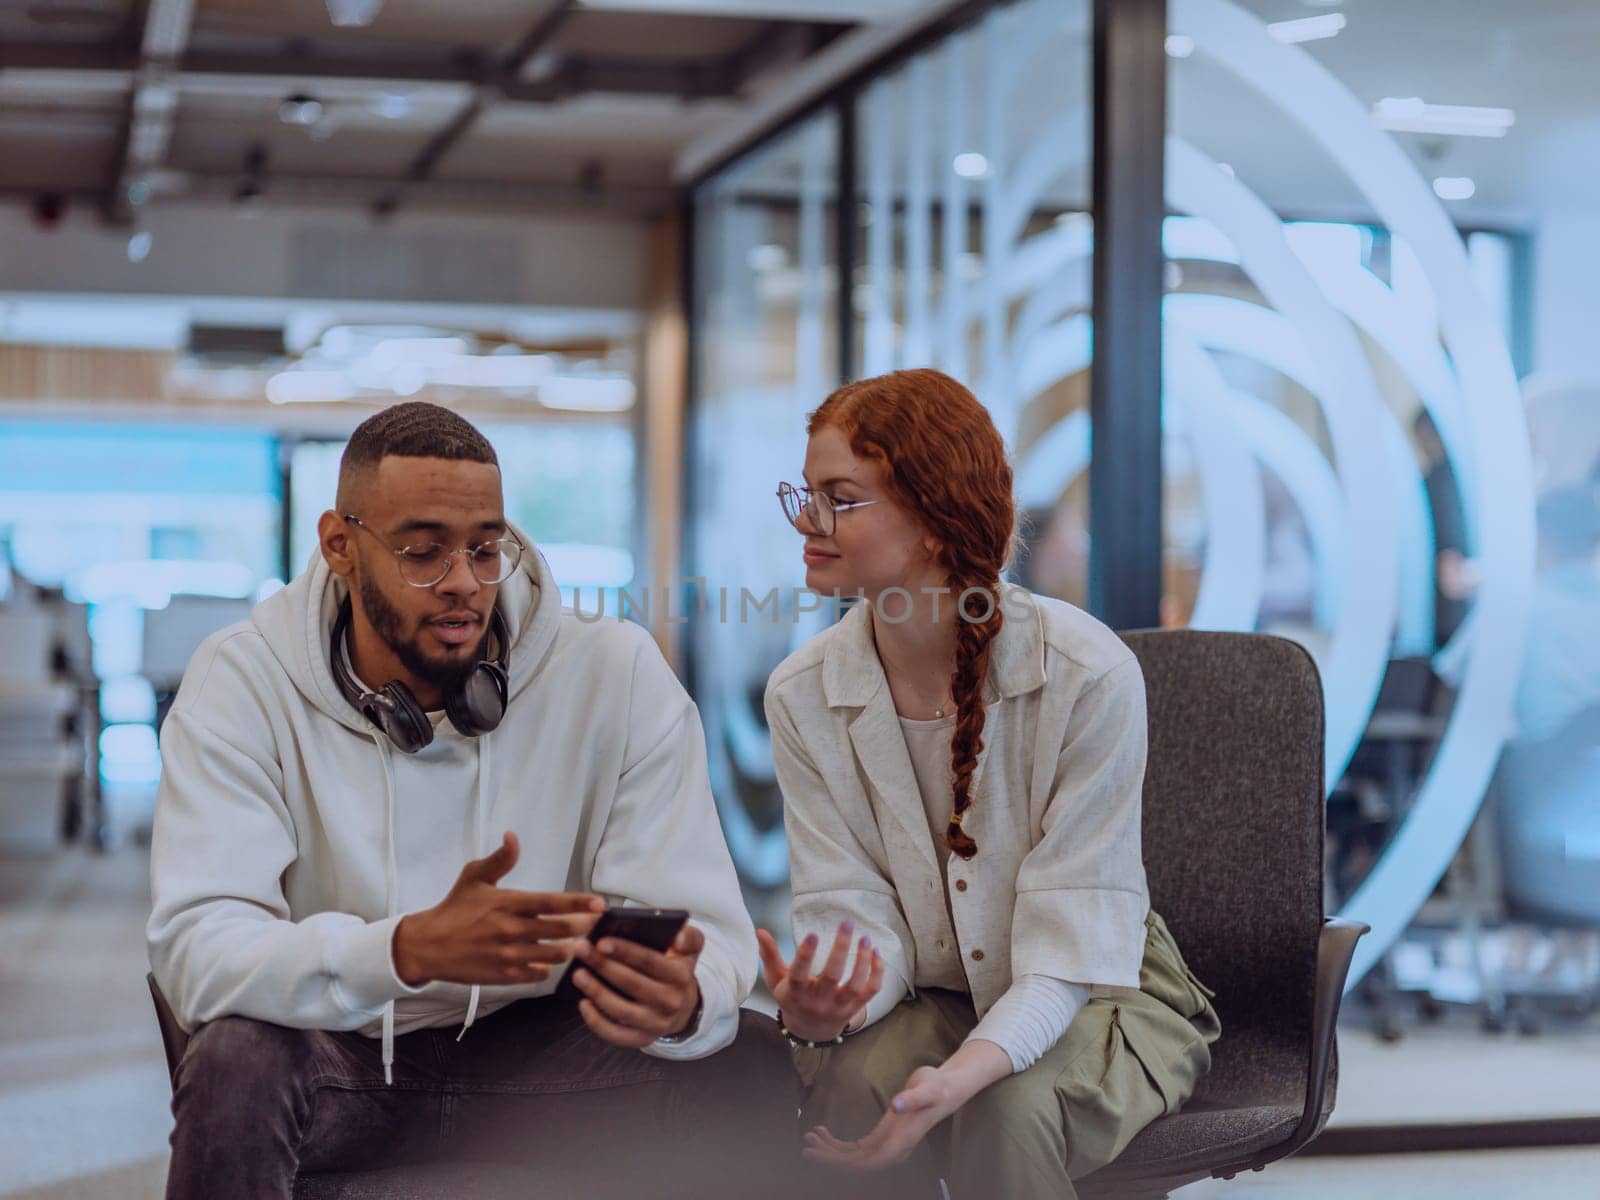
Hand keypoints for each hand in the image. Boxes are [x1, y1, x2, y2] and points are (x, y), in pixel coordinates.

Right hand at [391, 831, 604, 986]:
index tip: (599, 904)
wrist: (429, 945)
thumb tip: (513, 836)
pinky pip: (540, 973)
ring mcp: (510, 955)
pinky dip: (548, 966)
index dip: (579, 903)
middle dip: (584, 927)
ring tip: (574, 941)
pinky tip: (547, 958)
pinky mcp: (505, 976)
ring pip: (556, 955)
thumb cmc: (454, 908)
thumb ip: (500, 859)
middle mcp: (512, 930)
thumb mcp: (474, 877)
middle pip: (562, 930)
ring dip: (570, 948)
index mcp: (508, 903)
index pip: (552, 902)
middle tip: (594, 923)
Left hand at [570, 922, 705, 1047]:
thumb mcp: (689, 949)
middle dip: (603, 965)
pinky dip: (596, 1021)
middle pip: (631, 983)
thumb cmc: (676, 969)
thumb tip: (677, 936)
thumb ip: (688, 937)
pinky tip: (583, 1003)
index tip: (601, 941)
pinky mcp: (642, 1039)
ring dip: (596, 991)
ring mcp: (656, 1023)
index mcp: (681, 976)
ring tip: (578, 974)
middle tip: (580, 949)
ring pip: (621, 1010)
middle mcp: (670, 1002)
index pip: (650, 961)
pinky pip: (616, 1034)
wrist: (683, 1005)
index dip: (625, 951)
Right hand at [756, 921, 881, 1043]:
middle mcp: (817, 1002)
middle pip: (832, 977)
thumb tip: (760, 931)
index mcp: (796, 994)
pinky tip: (876, 953)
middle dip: (840, 949)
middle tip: (846, 924)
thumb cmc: (792, 998)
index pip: (799, 975)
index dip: (806, 955)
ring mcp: (838, 1007)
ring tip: (864, 938)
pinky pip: (870, 992)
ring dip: (862, 962)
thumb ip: (769, 955)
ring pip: (855, 986)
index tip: (813, 933)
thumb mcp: (776, 980)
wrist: (810, 1031)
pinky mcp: (854, 1009)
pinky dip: (877, 973)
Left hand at [803, 1065, 954, 1170]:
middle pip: (857, 1164)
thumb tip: (896, 1106)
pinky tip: (822, 1132)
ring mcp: (886, 1143)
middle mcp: (893, 1148)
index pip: (871, 1163)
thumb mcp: (926, 1089)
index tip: (824, 1157)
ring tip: (810, 1138)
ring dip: (830, 1151)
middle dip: (831, 1159)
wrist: (944, 1087)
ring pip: (853, 1158)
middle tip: (807, 1148)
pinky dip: (837, 1143)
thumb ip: (911, 1098)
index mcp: (901, 1141)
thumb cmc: (937, 1088)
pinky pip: (856, 1148)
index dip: (846, 1164)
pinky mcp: (881, 1136)